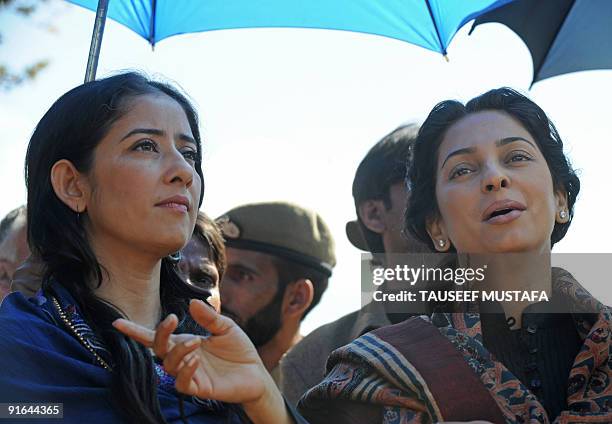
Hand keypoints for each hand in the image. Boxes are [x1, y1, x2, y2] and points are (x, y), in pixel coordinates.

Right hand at [112, 298, 267, 403]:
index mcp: (186, 341)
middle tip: (172, 320)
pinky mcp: (199, 388)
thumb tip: (192, 303)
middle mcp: (183, 357)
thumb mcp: (226, 327)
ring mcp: (189, 373)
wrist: (256, 372)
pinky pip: (181, 383)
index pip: (157, 336)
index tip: (117, 322)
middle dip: (159, 334)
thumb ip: (209, 317)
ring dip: (177, 351)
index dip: (136, 331)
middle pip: (158, 349)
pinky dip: (185, 370)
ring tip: (195, 342)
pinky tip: (196, 360)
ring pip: (168, 365)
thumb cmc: (239, 350)